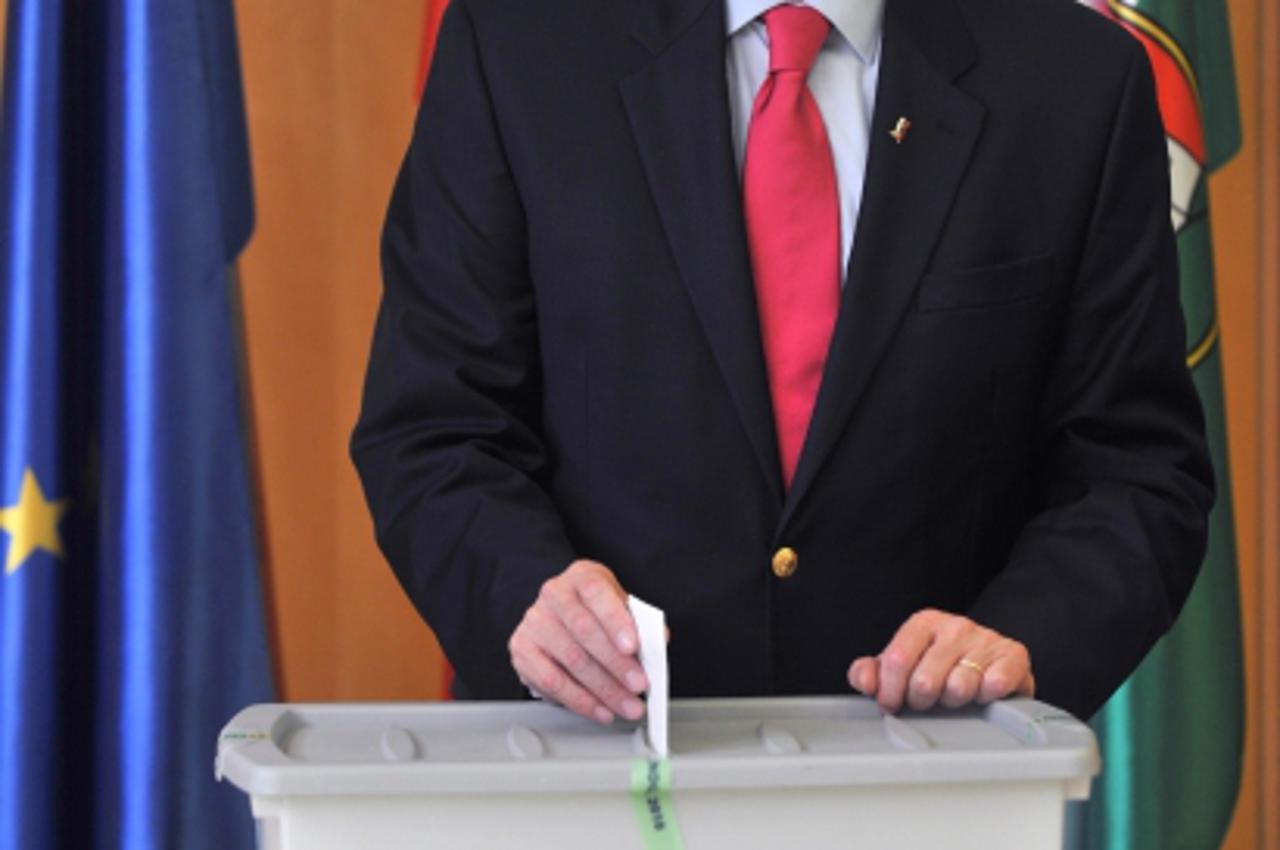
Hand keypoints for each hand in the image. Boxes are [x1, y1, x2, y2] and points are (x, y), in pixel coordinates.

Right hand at [508, 559, 648, 724]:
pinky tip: (600, 710)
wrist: (558, 616)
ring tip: (626, 705)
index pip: (596, 593)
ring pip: (571, 660)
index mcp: (580, 576)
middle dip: (616, 664)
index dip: (615, 620)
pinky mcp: (522, 650)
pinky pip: (552, 682)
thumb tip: (657, 642)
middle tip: (639, 685)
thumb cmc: (594, 610)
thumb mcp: (620, 606)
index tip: (633, 646)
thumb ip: (640, 622)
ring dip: (604, 690)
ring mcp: (535, 622)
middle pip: (584, 631)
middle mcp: (553, 595)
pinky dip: (581, 701)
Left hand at [847, 609, 1034, 712]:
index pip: (896, 660)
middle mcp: (955, 625)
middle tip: (927, 702)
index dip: (890, 692)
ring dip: (954, 702)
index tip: (892, 705)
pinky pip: (994, 685)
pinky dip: (986, 697)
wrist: (992, 663)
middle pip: (925, 680)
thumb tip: (863, 680)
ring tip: (954, 697)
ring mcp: (986, 638)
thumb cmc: (942, 667)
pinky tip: (982, 695)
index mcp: (923, 623)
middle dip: (921, 702)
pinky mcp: (1014, 655)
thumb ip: (871, 672)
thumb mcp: (902, 668)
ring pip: (958, 687)